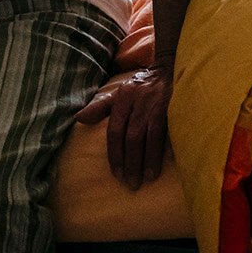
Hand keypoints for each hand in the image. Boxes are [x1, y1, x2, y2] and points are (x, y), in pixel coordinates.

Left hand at [76, 65, 171, 190]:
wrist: (169, 69)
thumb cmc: (141, 86)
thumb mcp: (118, 93)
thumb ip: (100, 107)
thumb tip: (79, 118)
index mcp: (122, 98)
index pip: (115, 130)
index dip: (115, 154)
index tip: (116, 174)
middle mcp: (138, 101)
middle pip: (131, 136)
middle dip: (130, 161)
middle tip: (131, 183)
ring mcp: (156, 104)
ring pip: (148, 136)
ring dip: (147, 160)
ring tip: (146, 178)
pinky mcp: (172, 108)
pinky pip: (165, 132)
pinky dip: (162, 150)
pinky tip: (162, 164)